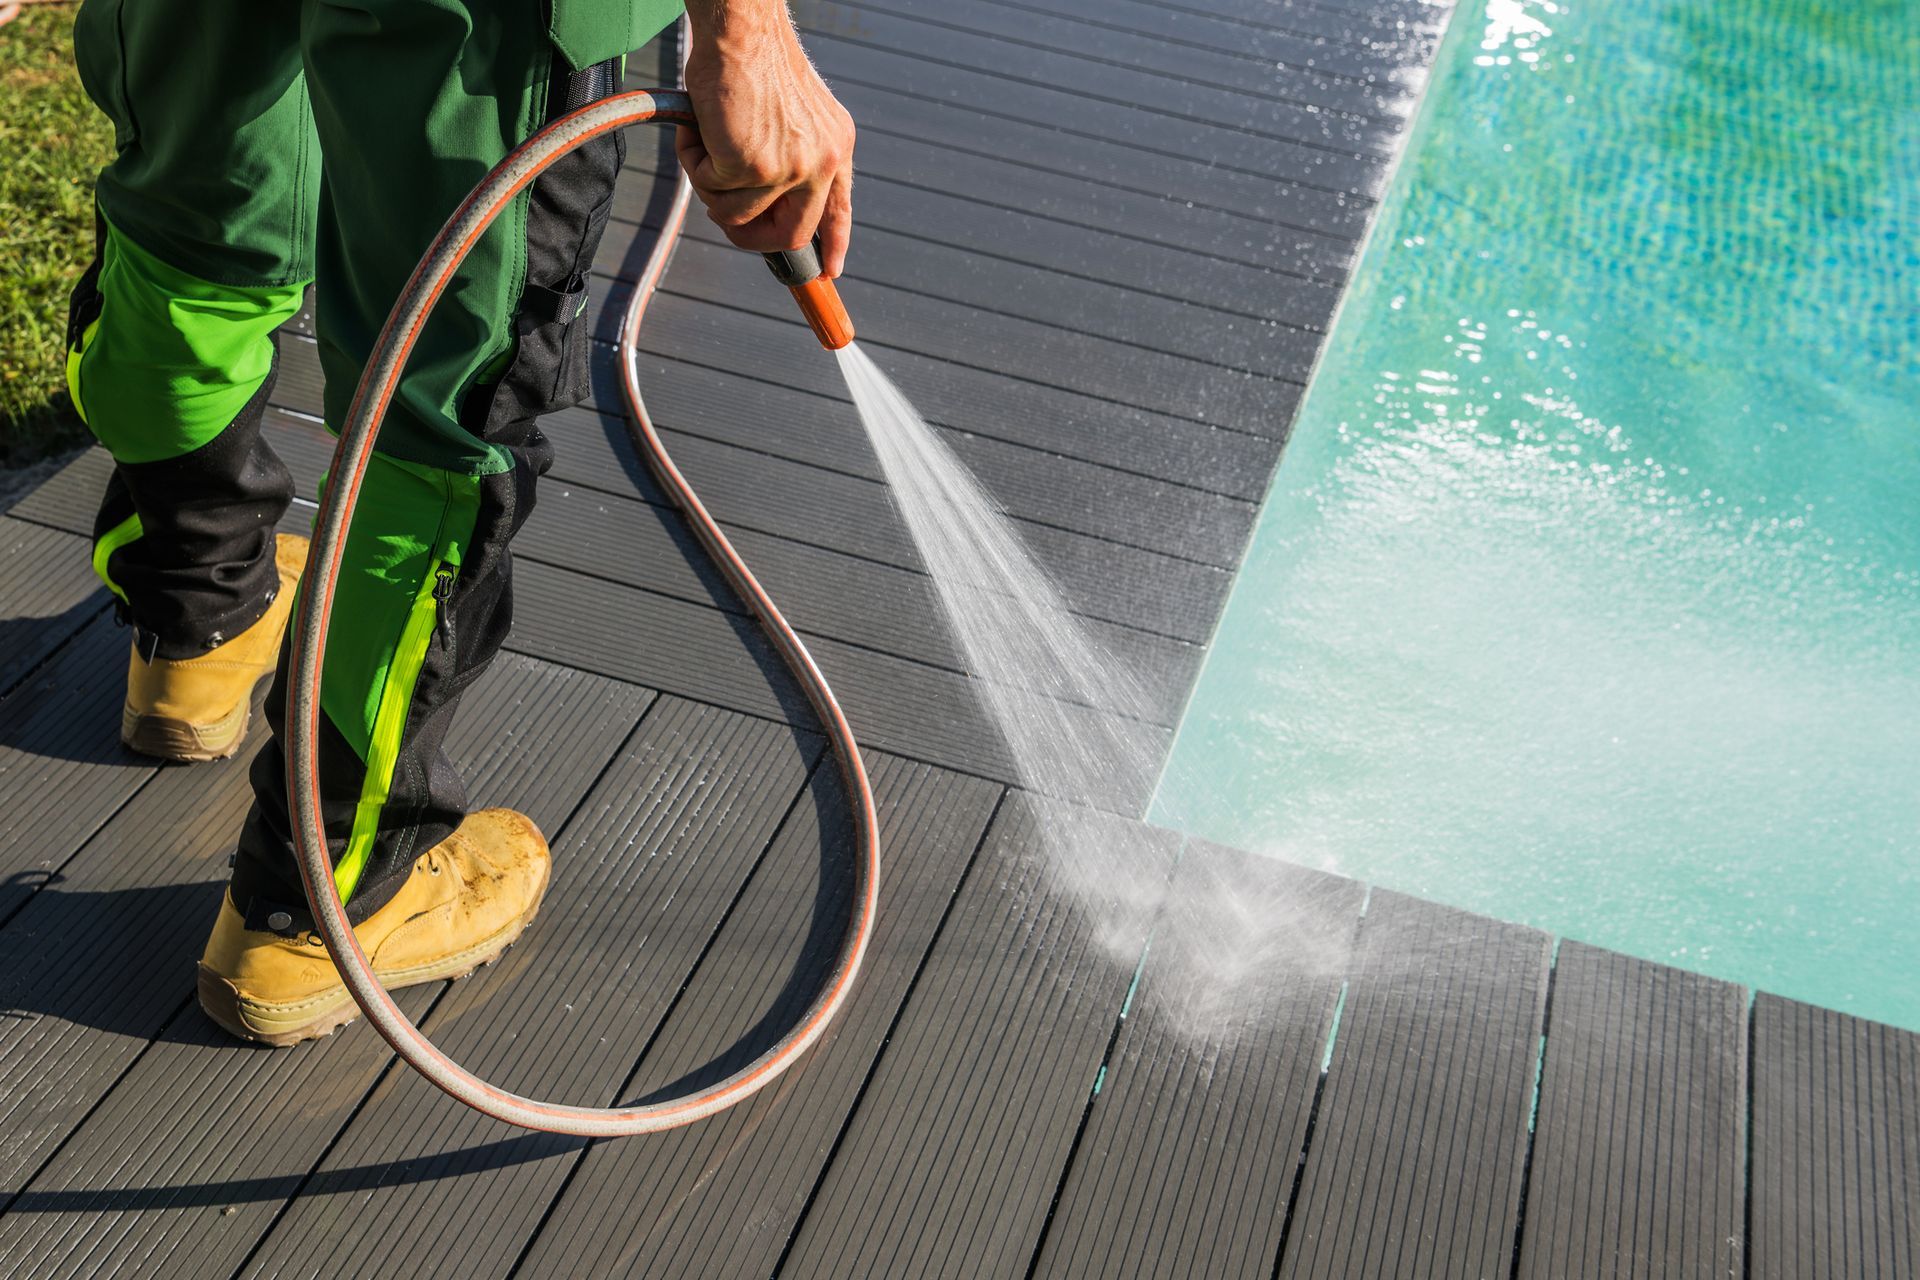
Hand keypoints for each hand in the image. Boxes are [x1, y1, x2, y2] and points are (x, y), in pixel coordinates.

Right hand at [678, 2, 855, 276]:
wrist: (740, 29)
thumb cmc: (754, 61)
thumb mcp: (790, 116)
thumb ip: (790, 157)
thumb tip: (767, 208)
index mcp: (836, 147)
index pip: (839, 210)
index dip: (834, 245)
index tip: (830, 270)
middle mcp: (821, 162)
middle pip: (790, 235)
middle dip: (751, 238)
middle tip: (723, 218)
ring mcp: (789, 169)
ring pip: (737, 215)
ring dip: (709, 185)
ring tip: (705, 142)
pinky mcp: (753, 167)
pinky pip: (711, 190)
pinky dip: (694, 163)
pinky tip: (699, 130)